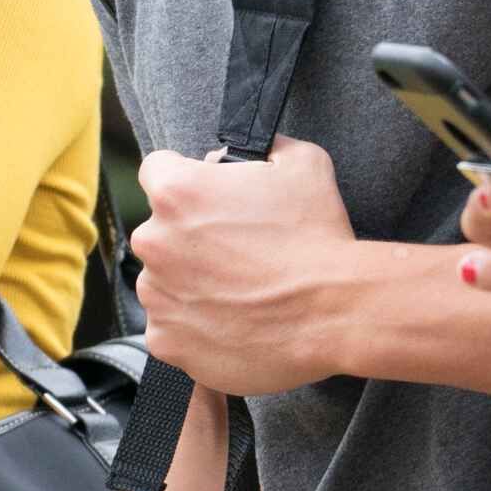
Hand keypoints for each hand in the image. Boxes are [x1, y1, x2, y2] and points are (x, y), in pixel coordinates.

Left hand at [132, 137, 358, 394]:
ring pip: (163, 281)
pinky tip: (233, 321)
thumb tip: (248, 154)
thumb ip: (263, 149)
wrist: (335, 314)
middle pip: (160, 230)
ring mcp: (158, 296)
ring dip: (190, 283)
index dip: (188, 180)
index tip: (209, 198)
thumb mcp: (303, 163)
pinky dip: (195, 327)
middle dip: (190, 238)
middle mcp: (155, 242)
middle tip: (237, 251)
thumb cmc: (318, 239)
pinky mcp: (167, 341)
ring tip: (240, 291)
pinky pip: (171, 328)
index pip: (158, 171)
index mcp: (177, 192)